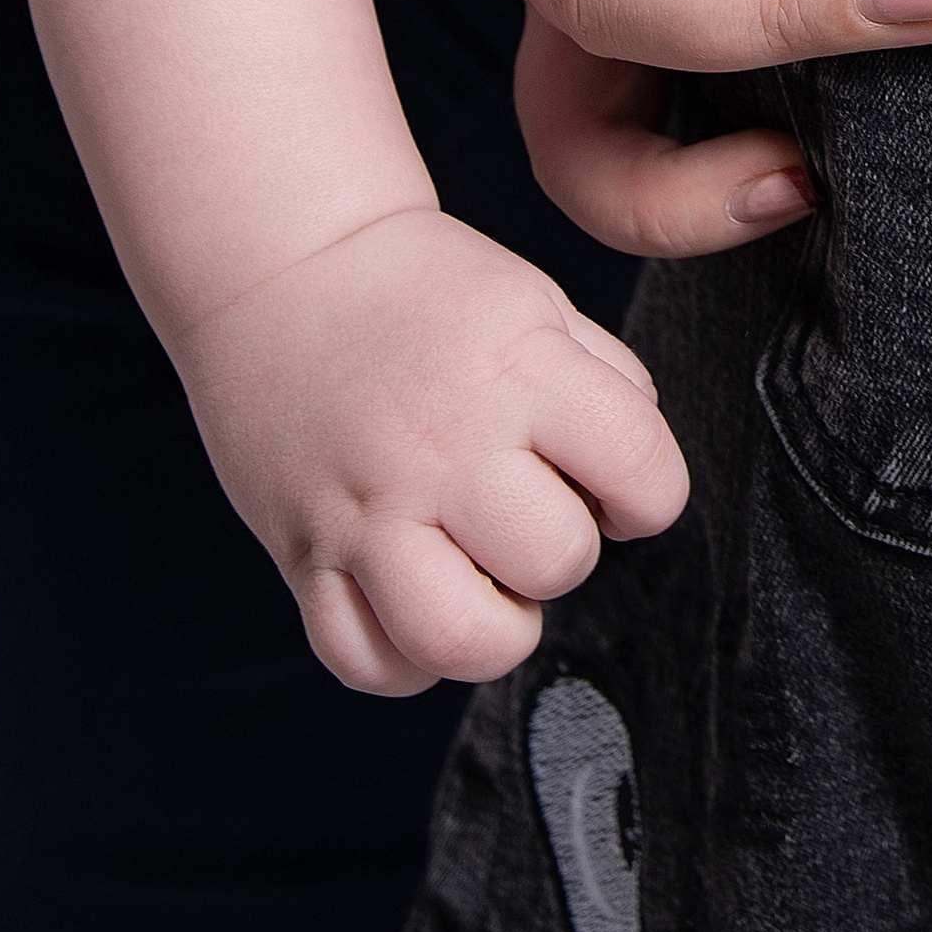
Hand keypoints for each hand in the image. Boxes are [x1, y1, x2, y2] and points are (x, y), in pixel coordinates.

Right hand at [176, 209, 691, 695]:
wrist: (281, 269)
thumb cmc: (421, 292)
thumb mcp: (539, 305)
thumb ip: (611, 386)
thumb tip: (638, 485)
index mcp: (517, 371)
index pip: (643, 471)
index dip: (650, 495)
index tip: (616, 485)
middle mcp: (442, 446)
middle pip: (558, 562)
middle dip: (563, 551)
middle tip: (528, 514)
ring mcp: (365, 509)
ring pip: (462, 640)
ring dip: (494, 626)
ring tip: (482, 578)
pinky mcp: (302, 555)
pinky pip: (367, 662)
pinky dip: (406, 657)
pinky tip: (416, 599)